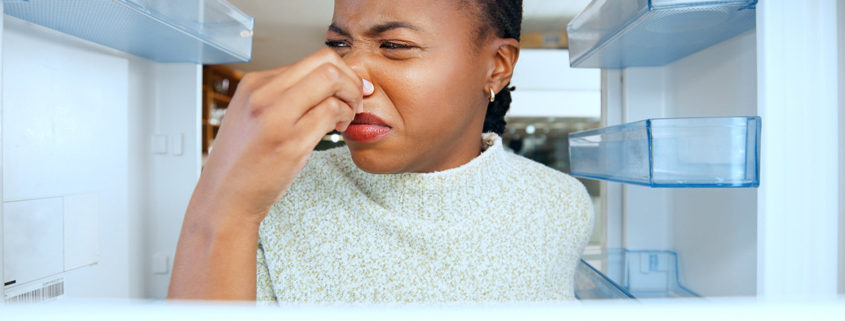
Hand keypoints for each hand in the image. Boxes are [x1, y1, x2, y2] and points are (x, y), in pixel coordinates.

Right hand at [195, 48, 368, 224]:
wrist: (224, 199)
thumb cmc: (243, 164)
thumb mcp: (253, 117)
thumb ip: (283, 97)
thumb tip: (324, 85)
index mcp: (254, 83)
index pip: (311, 58)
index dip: (340, 72)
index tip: (348, 89)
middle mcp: (263, 93)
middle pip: (325, 61)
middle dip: (350, 79)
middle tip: (353, 101)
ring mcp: (275, 115)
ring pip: (332, 79)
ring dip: (350, 98)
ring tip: (344, 118)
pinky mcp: (290, 140)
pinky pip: (331, 110)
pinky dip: (344, 117)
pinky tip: (336, 130)